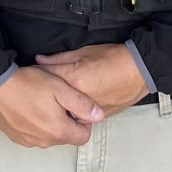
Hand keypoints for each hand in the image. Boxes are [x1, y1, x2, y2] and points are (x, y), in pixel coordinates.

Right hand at [0, 67, 103, 147]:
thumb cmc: (29, 83)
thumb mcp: (60, 88)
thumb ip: (82, 104)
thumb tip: (99, 116)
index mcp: (58, 131)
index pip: (83, 137)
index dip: (83, 122)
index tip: (74, 106)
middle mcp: (43, 142)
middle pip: (65, 137)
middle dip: (66, 122)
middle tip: (56, 101)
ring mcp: (27, 141)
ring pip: (48, 136)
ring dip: (50, 124)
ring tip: (41, 103)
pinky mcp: (15, 137)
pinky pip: (32, 135)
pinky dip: (34, 125)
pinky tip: (28, 108)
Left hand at [33, 43, 149, 118]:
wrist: (140, 71)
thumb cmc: (114, 58)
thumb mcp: (84, 52)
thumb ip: (59, 59)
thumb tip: (39, 60)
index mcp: (73, 80)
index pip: (46, 77)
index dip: (36, 74)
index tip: (30, 73)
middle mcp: (79, 100)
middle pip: (52, 100)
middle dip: (45, 95)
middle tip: (40, 88)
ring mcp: (89, 112)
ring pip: (65, 113)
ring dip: (59, 108)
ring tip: (55, 99)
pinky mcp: (99, 118)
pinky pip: (80, 119)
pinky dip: (74, 113)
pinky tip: (72, 105)